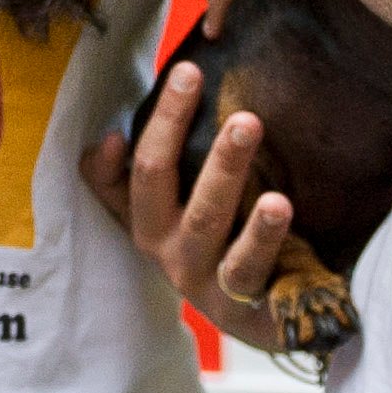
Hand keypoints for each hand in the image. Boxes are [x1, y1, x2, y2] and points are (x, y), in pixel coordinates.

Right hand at [80, 58, 294, 354]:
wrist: (274, 318)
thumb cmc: (225, 246)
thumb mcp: (182, 210)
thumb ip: (153, 168)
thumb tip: (112, 134)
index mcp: (147, 221)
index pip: (120, 170)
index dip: (128, 133)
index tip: (168, 78)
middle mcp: (165, 250)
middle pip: (157, 179)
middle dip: (173, 123)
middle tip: (193, 74)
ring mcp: (202, 281)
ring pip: (205, 221)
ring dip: (224, 170)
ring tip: (247, 125)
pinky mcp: (242, 308)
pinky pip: (249, 269)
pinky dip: (262, 235)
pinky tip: (280, 203)